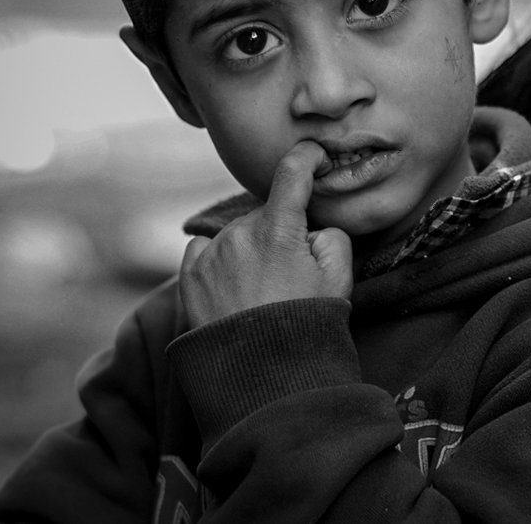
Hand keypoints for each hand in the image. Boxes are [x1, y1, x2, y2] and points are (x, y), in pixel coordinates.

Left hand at [178, 141, 352, 327]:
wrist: (265, 376)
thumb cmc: (307, 325)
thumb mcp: (340, 277)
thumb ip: (332, 235)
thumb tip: (312, 227)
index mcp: (278, 230)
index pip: (291, 172)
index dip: (306, 156)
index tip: (314, 155)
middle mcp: (239, 235)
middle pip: (267, 214)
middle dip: (281, 232)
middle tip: (293, 274)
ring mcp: (211, 255)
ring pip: (239, 233)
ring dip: (252, 249)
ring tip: (263, 291)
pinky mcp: (190, 276)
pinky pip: (207, 248)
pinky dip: (221, 259)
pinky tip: (234, 287)